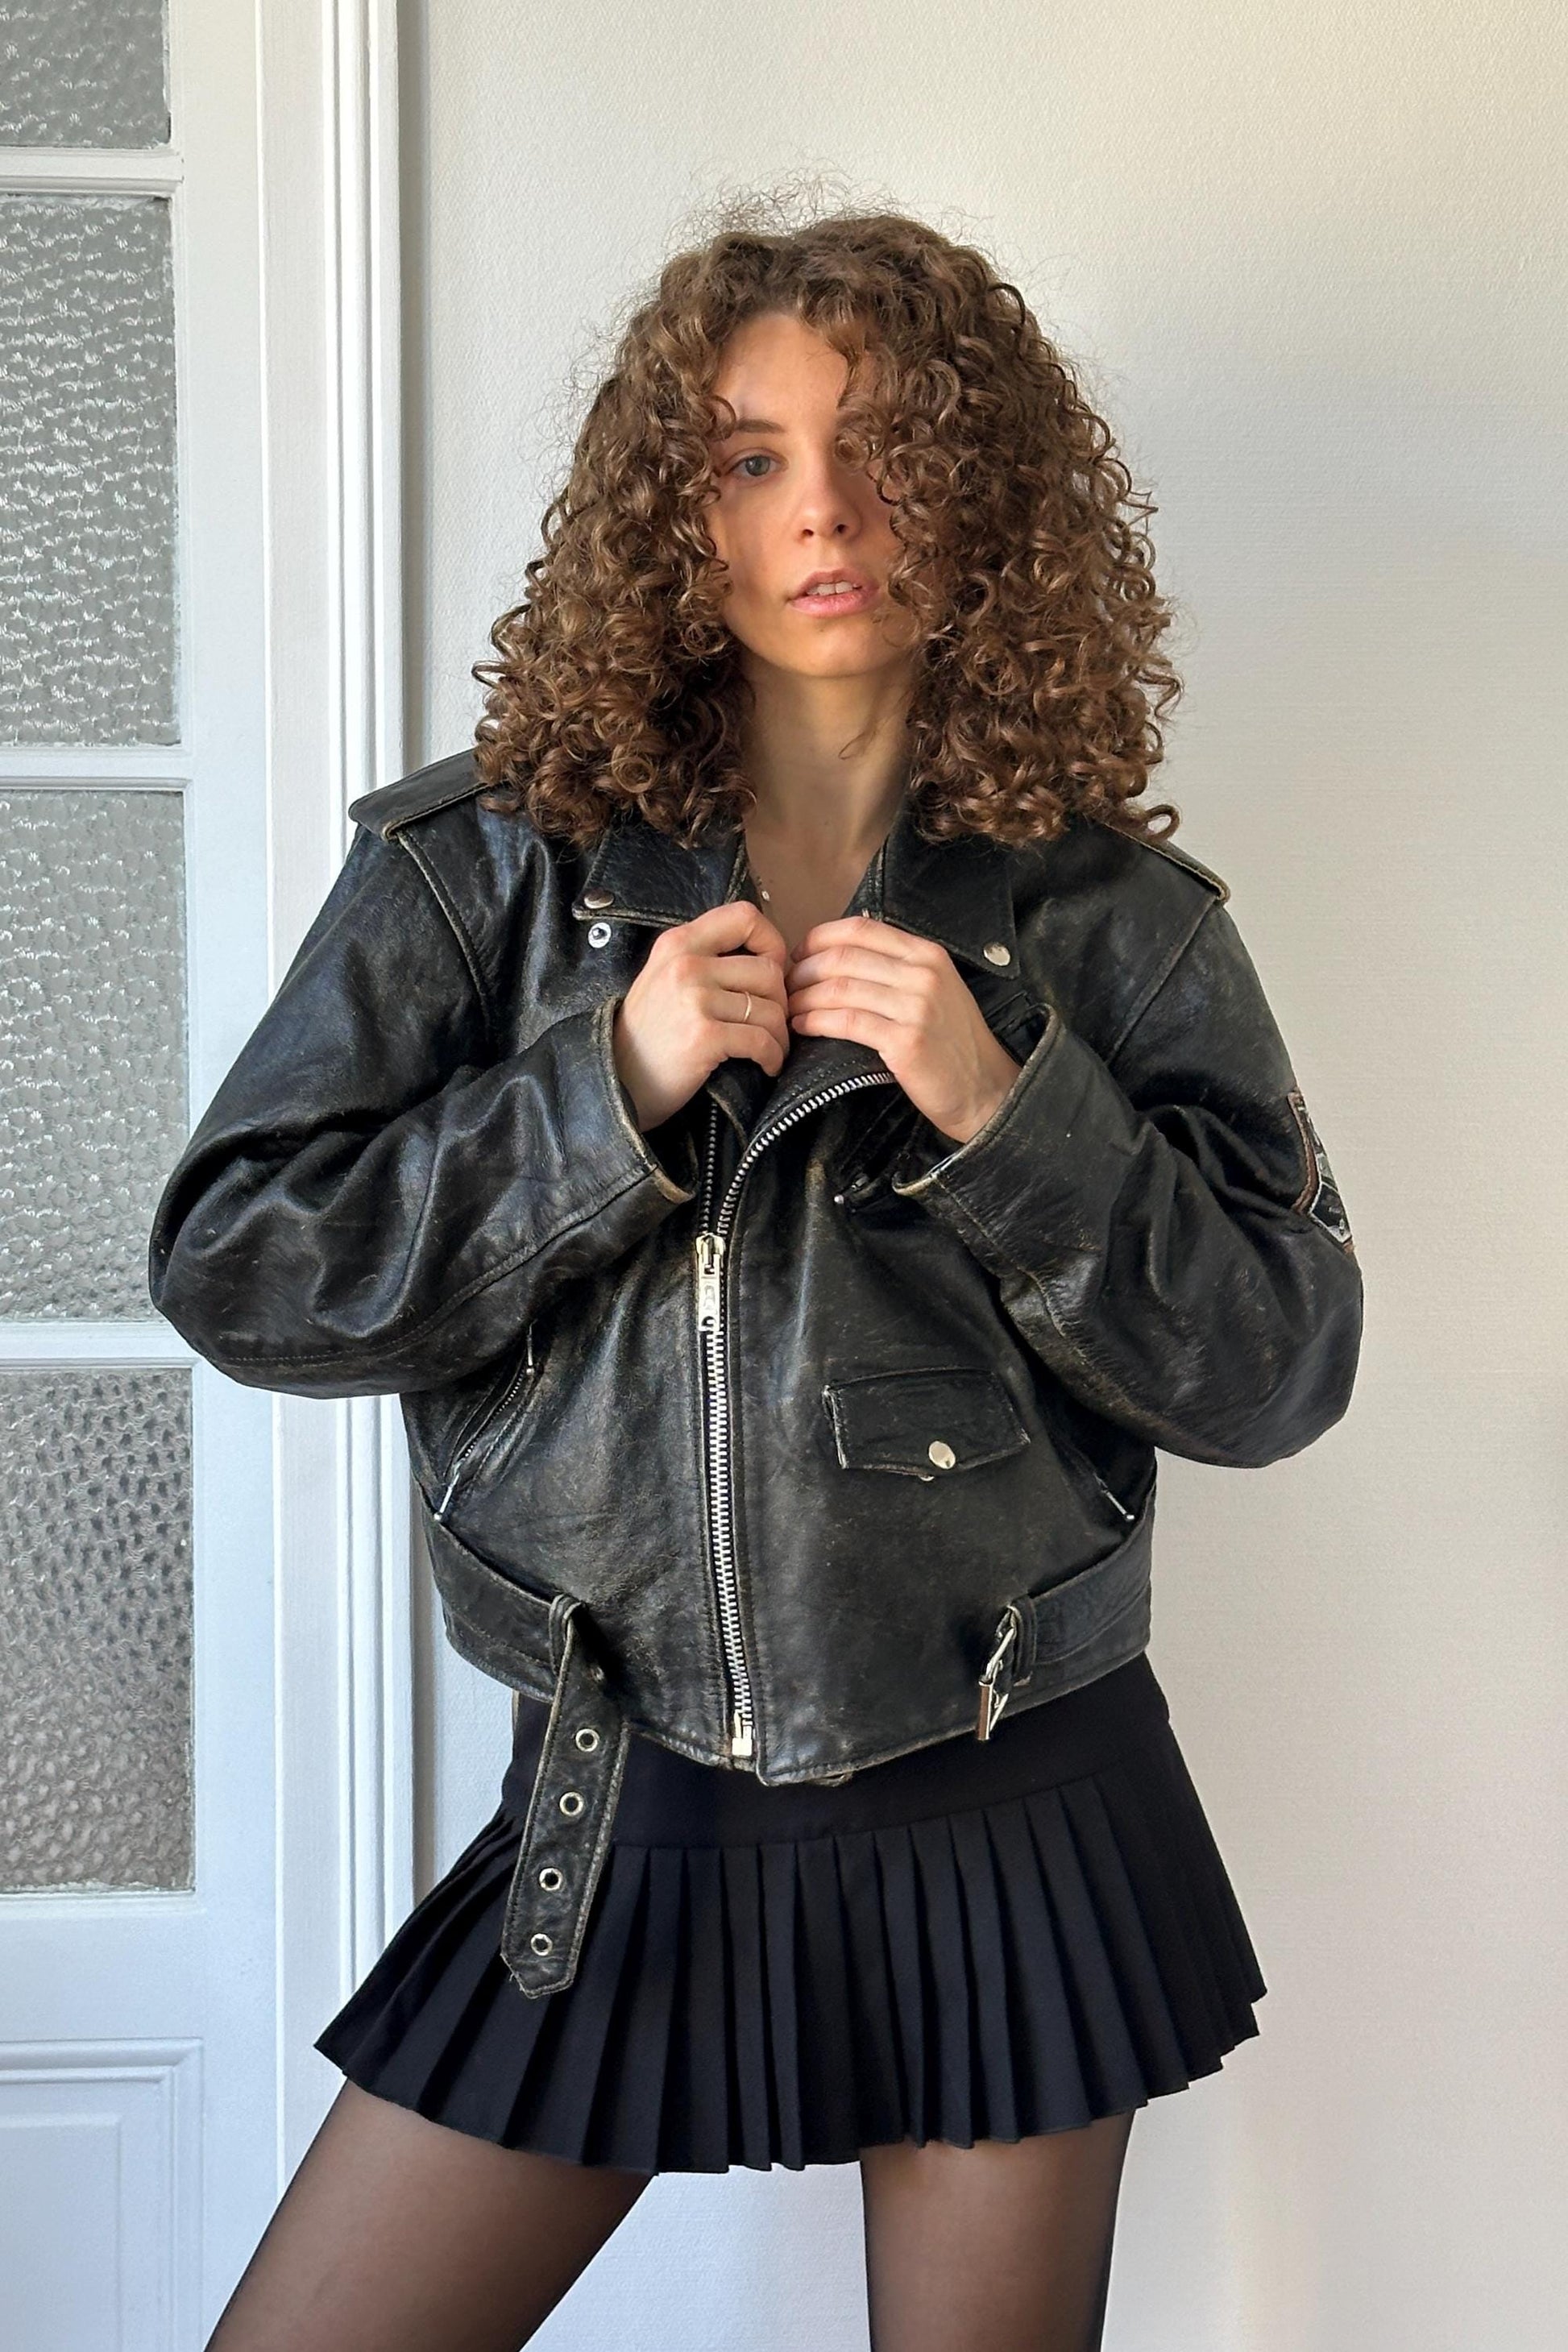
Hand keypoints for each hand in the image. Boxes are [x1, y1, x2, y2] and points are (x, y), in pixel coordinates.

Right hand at [612, 899, 790, 1130]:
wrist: (616, 1081)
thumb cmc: (649, 1033)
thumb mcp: (664, 977)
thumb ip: (704, 957)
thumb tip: (765, 957)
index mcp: (679, 942)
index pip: (744, 917)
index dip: (773, 942)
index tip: (775, 971)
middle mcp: (686, 963)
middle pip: (768, 970)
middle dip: (781, 1002)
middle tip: (773, 1024)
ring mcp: (694, 999)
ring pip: (770, 1009)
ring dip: (780, 1035)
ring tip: (772, 1049)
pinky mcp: (704, 1036)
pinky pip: (761, 1041)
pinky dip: (773, 1057)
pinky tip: (767, 1065)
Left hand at [785, 915, 1022, 1142]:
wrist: (985, 1090)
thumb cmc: (952, 1045)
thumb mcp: (934, 991)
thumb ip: (895, 969)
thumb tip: (836, 955)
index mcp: (928, 954)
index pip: (860, 928)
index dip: (819, 938)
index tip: (798, 956)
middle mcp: (924, 973)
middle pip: (843, 956)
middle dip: (803, 970)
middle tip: (784, 987)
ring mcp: (916, 1006)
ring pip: (840, 988)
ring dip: (803, 997)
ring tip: (788, 1009)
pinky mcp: (906, 1040)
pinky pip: (846, 1021)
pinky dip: (815, 1021)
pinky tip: (803, 1026)